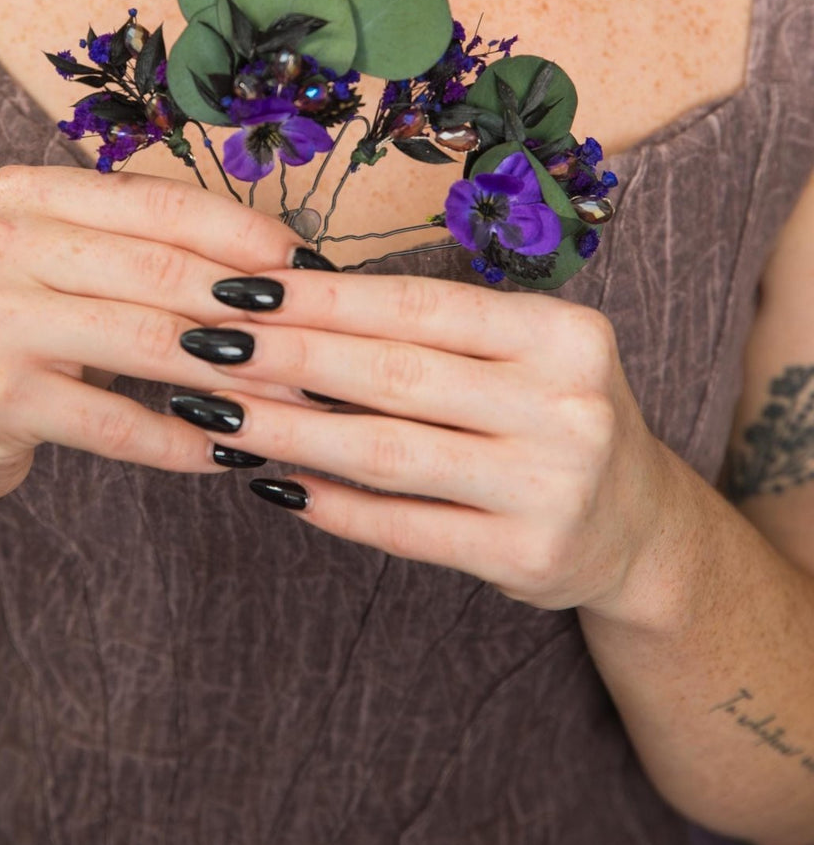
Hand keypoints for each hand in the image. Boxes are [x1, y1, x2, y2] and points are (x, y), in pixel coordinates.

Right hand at [0, 165, 309, 512]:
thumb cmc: (15, 332)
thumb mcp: (64, 266)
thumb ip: (146, 248)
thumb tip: (280, 263)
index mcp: (25, 191)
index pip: (162, 202)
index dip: (246, 234)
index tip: (310, 265)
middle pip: (163, 270)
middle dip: (255, 310)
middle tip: (321, 342)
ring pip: (149, 343)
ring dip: (235, 378)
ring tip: (295, 401)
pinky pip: (115, 421)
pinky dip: (181, 440)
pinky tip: (229, 452)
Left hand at [168, 268, 671, 615]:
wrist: (639, 526)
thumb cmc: (550, 412)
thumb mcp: (525, 352)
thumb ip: (433, 331)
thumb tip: (289, 304)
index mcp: (563, 333)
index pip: (420, 305)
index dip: (323, 298)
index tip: (242, 287)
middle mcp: (566, 405)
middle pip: (394, 375)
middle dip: (287, 359)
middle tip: (205, 346)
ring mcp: (550, 486)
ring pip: (387, 453)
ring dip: (289, 433)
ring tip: (217, 417)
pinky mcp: (525, 557)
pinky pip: (404, 528)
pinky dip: (332, 506)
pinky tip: (273, 484)